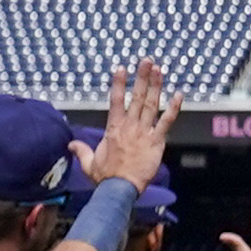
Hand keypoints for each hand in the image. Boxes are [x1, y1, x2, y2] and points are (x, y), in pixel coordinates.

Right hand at [83, 63, 176, 188]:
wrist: (119, 189)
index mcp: (113, 129)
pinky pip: (166, 122)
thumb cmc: (105, 178)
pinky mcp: (156, 142)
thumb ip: (81, 151)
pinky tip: (179, 94)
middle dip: (141, 77)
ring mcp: (144, 133)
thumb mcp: (89, 163)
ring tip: (159, 70)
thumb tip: (71, 144)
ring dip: (156, 86)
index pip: (116, 101)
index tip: (122, 68)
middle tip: (146, 61)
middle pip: (137, 97)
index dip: (119, 84)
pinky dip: (173, 108)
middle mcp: (129, 127)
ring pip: (151, 104)